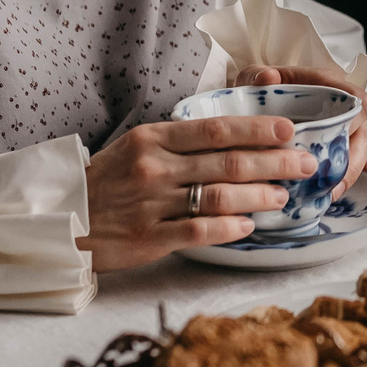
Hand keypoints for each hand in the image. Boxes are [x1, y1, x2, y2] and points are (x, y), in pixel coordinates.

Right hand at [78, 115, 315, 272]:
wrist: (62, 217)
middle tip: (304, 164)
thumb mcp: (138, 147)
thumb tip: (236, 137)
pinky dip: (228, 227)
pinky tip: (249, 226)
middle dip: (274, 162)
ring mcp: (152, 203)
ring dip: (258, 196)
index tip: (289, 130)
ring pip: (217, 196)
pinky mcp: (148, 238)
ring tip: (283, 198)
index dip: (257, 129)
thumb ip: (181, 142)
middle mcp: (155, 167)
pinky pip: (197, 231)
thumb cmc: (107, 180)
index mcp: (154, 138)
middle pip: (227, 162)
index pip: (216, 129)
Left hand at [235, 64, 366, 196]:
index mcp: (322, 87)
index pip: (347, 94)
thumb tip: (269, 76)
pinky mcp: (341, 152)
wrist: (248, 120)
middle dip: (355, 157)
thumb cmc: (254, 98)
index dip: (353, 108)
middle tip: (338, 181)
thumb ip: (256, 79)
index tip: (353, 120)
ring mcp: (344, 131)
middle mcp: (339, 109)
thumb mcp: (250, 84)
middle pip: (362, 128)